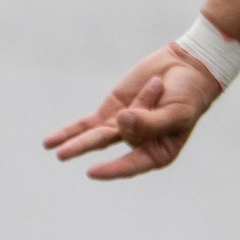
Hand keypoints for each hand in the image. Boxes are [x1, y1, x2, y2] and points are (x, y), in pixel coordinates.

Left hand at [44, 43, 224, 179]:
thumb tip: (122, 121)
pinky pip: (88, 124)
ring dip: (74, 141)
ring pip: (94, 136)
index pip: (132, 165)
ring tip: (54, 150)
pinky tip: (51, 142)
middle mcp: (138, 144)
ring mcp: (122, 128)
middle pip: (108, 144)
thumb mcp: (176, 112)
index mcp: (158, 153)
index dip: (113, 169)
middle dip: (85, 146)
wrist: (187, 68)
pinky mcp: (112, 111)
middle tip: (63, 154)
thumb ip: (150, 121)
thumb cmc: (189, 95)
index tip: (92, 172)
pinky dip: (70, 130)